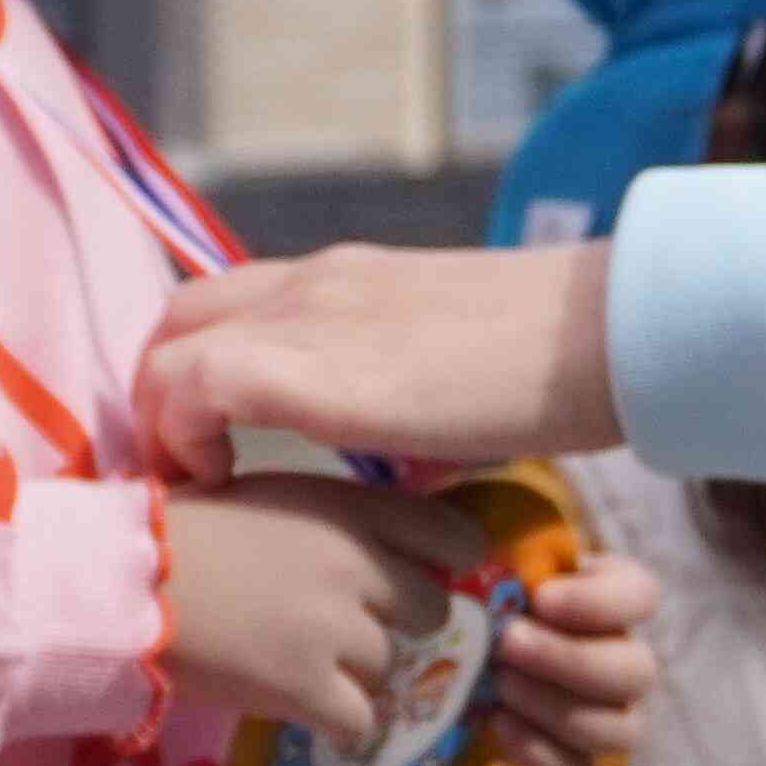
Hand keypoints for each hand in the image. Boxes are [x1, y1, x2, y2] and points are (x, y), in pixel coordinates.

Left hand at [139, 244, 619, 486]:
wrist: (602, 337)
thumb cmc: (550, 372)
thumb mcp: (451, 387)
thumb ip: (402, 415)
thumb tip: (397, 473)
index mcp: (344, 280)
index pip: (227, 305)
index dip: (198, 376)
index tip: (213, 448)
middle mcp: (310, 282)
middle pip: (177, 318)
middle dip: (163, 397)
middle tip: (194, 471)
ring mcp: (303, 312)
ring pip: (169, 347)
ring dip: (165, 421)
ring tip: (204, 485)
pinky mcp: (304, 363)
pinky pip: (193, 386)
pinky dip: (186, 437)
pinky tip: (230, 483)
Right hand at [165, 476, 483, 750]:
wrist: (124, 579)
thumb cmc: (183, 529)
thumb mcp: (274, 496)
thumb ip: (336, 522)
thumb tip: (383, 558)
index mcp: (350, 507)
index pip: (452, 536)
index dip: (447, 564)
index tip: (420, 579)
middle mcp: (357, 563)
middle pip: (430, 610)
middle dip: (395, 626)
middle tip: (345, 633)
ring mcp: (336, 628)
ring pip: (389, 669)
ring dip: (355, 675)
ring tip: (299, 666)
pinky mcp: (307, 687)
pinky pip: (361, 722)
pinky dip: (340, 726)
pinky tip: (308, 713)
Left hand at [480, 553, 660, 765]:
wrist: (457, 660)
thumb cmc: (486, 598)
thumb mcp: (493, 566)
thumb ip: (505, 556)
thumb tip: (495, 554)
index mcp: (613, 597)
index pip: (640, 596)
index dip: (598, 602)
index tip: (542, 599)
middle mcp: (625, 658)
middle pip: (638, 670)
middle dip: (570, 660)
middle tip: (508, 644)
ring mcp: (610, 716)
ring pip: (621, 729)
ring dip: (557, 709)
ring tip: (501, 686)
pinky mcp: (576, 760)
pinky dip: (537, 754)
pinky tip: (498, 726)